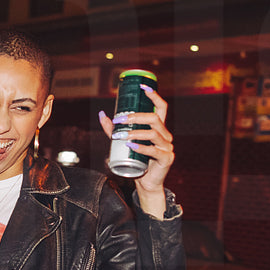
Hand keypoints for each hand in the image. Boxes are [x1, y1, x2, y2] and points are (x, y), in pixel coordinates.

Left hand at [98, 84, 174, 217]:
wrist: (145, 183)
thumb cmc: (136, 161)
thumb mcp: (123, 143)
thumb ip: (113, 130)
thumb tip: (102, 114)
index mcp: (158, 128)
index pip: (161, 107)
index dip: (154, 95)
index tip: (143, 86)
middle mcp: (165, 135)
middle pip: (154, 118)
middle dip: (135, 117)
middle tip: (119, 121)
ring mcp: (167, 147)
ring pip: (153, 133)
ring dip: (135, 133)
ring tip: (120, 136)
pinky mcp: (166, 159)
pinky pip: (154, 150)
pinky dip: (141, 147)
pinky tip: (131, 146)